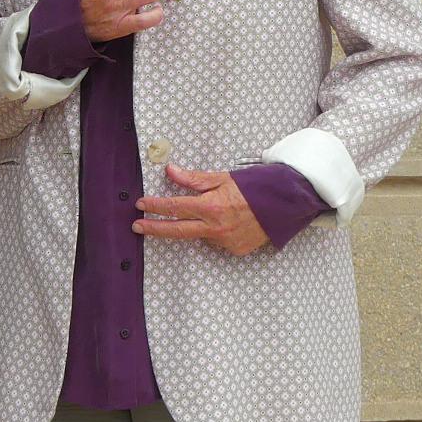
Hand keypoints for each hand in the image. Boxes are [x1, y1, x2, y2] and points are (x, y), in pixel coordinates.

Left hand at [133, 165, 268, 256]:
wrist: (284, 204)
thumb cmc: (253, 187)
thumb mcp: (222, 177)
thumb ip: (193, 179)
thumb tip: (169, 171)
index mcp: (211, 207)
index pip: (174, 207)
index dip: (155, 206)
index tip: (140, 205)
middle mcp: (215, 228)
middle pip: (176, 230)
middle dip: (154, 228)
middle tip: (137, 226)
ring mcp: (225, 241)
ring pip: (199, 235)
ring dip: (197, 225)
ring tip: (217, 212)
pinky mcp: (235, 250)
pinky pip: (216, 241)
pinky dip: (216, 231)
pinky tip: (229, 221)